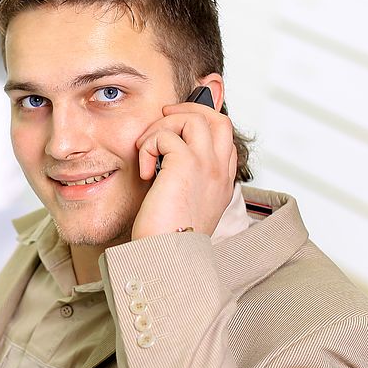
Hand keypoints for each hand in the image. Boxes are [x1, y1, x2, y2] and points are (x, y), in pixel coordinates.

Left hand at [131, 101, 236, 239]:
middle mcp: (220, 170)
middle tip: (163, 120)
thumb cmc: (167, 238)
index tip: (175, 131)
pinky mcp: (185, 165)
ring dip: (163, 126)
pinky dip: (149, 146)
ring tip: (147, 150)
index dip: (201, 125)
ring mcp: (206, 165)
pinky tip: (144, 171)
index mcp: (221, 182)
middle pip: (217, 118)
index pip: (224, 138)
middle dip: (188, 110)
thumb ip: (181, 184)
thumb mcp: (181, 207)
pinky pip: (166, 135)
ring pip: (194, 118)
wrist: (167, 257)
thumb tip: (161, 167)